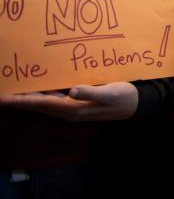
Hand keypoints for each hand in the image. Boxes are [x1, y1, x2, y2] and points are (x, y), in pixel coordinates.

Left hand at [0, 82, 137, 120]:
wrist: (135, 105)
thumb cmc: (123, 97)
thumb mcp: (110, 93)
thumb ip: (91, 92)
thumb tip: (71, 91)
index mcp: (74, 109)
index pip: (42, 104)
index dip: (23, 101)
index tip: (5, 98)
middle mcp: (70, 110)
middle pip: (39, 105)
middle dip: (20, 100)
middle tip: (3, 94)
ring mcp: (73, 108)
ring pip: (45, 103)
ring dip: (29, 98)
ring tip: (14, 91)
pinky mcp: (77, 103)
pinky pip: (54, 100)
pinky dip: (43, 95)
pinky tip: (38, 88)